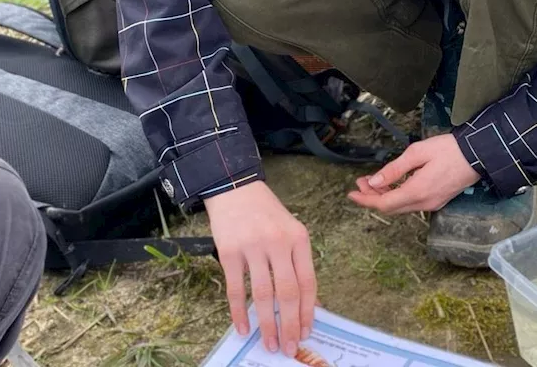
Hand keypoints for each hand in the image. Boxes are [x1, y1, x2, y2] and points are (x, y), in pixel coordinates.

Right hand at [204, 181, 315, 356]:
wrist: (235, 187)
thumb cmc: (266, 213)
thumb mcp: (290, 230)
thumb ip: (297, 262)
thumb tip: (305, 303)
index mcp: (298, 239)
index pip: (307, 282)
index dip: (308, 311)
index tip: (306, 332)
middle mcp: (278, 243)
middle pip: (287, 292)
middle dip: (290, 325)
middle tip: (290, 347)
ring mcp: (252, 247)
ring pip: (263, 295)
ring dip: (267, 324)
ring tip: (270, 344)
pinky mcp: (229, 251)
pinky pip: (236, 289)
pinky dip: (239, 312)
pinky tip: (243, 327)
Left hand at [347, 134, 480, 214]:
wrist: (478, 155)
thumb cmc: (448, 150)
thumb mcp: (417, 153)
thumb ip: (394, 169)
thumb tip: (373, 182)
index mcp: (417, 191)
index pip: (384, 203)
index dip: (366, 200)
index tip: (352, 193)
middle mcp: (424, 203)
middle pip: (391, 207)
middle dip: (372, 197)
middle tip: (361, 182)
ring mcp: (432, 204)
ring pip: (401, 207)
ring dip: (385, 196)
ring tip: (373, 181)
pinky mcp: (437, 201)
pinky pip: (411, 204)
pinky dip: (397, 196)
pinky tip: (392, 184)